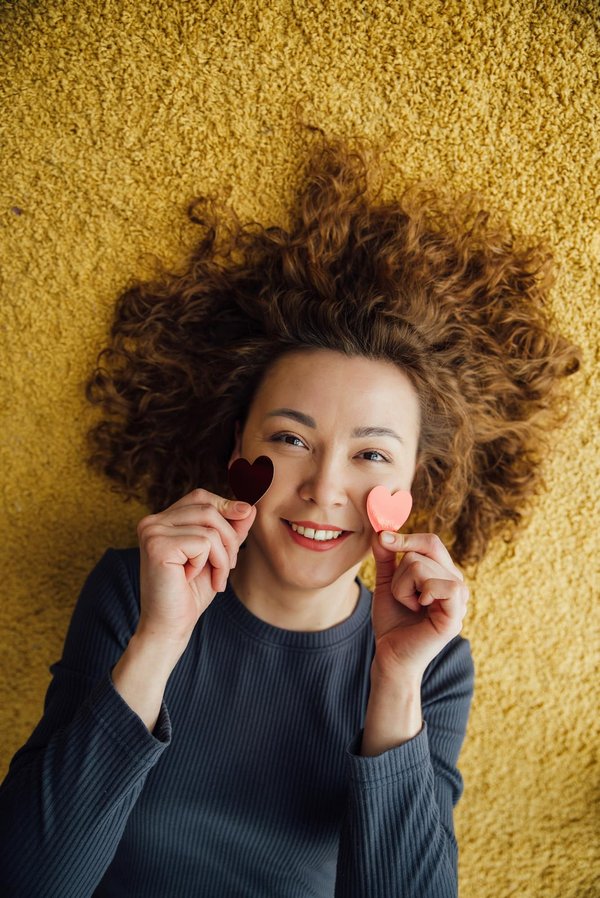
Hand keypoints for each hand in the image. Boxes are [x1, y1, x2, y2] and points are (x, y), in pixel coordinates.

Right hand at [136, 488, 256, 648]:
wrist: (171, 626)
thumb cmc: (191, 593)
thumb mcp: (217, 556)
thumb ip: (230, 531)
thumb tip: (249, 507)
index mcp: (162, 521)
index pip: (200, 497)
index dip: (225, 504)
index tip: (246, 514)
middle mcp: (152, 522)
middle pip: (208, 509)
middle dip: (230, 538)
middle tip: (229, 566)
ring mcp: (152, 531)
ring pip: (210, 527)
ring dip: (222, 556)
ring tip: (215, 577)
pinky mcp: (157, 545)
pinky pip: (204, 542)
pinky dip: (211, 563)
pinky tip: (195, 579)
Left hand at [370, 530, 469, 682]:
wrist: (390, 655)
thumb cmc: (393, 622)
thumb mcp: (388, 583)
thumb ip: (387, 557)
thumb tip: (381, 531)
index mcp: (444, 575)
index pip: (431, 542)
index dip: (407, 538)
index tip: (383, 539)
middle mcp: (457, 583)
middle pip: (424, 551)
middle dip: (400, 572)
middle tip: (402, 596)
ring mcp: (460, 599)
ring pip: (421, 566)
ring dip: (402, 587)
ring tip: (409, 606)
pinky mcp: (456, 615)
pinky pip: (443, 586)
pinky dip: (420, 594)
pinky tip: (419, 608)